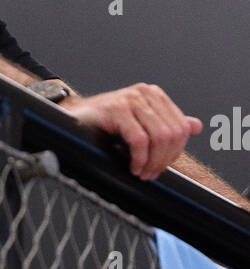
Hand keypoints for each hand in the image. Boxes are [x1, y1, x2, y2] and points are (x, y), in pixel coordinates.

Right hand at [61, 84, 202, 179]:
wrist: (72, 121)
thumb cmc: (103, 126)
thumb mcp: (139, 126)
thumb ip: (166, 125)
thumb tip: (195, 126)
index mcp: (154, 95)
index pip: (180, 128)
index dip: (174, 153)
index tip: (160, 169)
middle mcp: (145, 93)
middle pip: (171, 134)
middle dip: (163, 160)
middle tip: (149, 175)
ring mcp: (130, 99)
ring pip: (158, 137)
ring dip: (151, 162)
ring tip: (140, 172)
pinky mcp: (116, 109)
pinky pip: (139, 140)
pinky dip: (139, 159)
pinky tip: (132, 167)